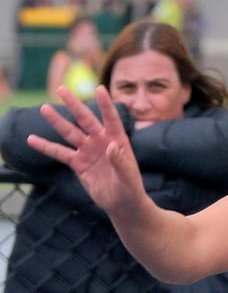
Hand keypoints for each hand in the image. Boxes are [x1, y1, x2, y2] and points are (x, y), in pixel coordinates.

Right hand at [28, 85, 145, 217]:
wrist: (122, 204)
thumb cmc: (131, 189)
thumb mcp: (128, 176)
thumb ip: (120, 161)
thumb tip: (111, 147)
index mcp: (117, 141)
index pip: (111, 119)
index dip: (105, 105)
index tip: (100, 88)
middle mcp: (101, 142)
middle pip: (85, 120)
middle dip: (74, 105)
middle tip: (61, 89)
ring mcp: (88, 151)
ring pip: (70, 133)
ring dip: (57, 121)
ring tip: (44, 108)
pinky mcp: (78, 164)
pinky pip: (60, 153)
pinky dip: (46, 147)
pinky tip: (32, 139)